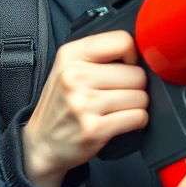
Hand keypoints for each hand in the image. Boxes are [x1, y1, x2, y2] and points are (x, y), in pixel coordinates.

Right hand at [21, 30, 148, 186]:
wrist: (41, 144)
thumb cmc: (61, 106)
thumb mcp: (68, 68)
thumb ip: (100, 55)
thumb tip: (144, 54)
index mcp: (70, 55)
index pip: (123, 41)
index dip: (132, 57)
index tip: (125, 68)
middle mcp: (74, 77)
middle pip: (136, 73)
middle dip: (135, 87)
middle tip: (118, 95)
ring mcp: (83, 104)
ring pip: (140, 97)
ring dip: (136, 106)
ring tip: (116, 110)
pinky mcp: (94, 129)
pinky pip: (138, 117)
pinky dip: (136, 122)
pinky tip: (120, 123)